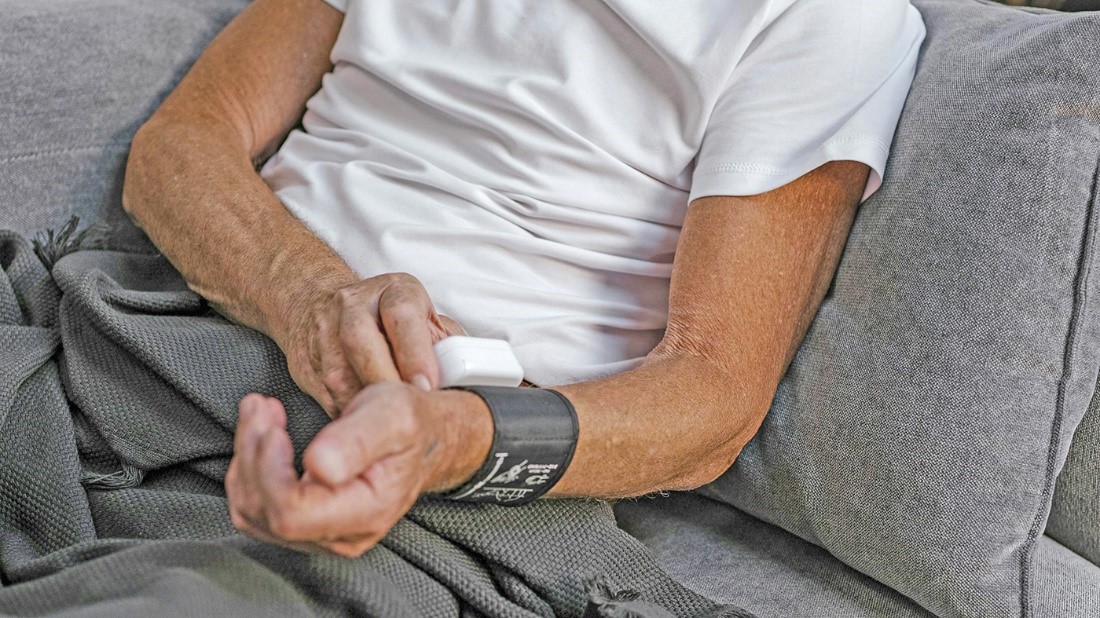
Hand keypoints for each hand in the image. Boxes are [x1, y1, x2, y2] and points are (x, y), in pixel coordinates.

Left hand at [225, 384, 490, 556]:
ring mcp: (322, 536)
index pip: (291, 513)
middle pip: (265, 512)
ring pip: (253, 511)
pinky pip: (256, 508)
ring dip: (246, 458)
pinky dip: (249, 469)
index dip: (268, 471)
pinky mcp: (306, 526)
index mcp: (367, 512)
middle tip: (261, 404)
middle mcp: (342, 536)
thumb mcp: (393, 416)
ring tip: (260, 411)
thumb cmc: (409, 423)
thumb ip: (358, 440)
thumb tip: (317, 465)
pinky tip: (262, 436)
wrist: (423, 439)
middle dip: (252, 454)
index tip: (273, 425)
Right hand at [279, 272, 464, 416]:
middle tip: (408, 415)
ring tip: (389, 428)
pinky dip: (349, 417)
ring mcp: (324, 332)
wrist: (318, 304)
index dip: (415, 353)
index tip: (427, 386)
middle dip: (386, 383)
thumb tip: (468, 381)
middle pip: (362, 343)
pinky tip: (366, 430)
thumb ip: (446, 345)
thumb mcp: (423, 319)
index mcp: (393, 291)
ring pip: (340, 374)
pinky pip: (327, 396)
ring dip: (365, 406)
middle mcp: (354, 306)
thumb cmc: (387, 318)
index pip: (403, 316)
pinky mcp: (306, 362)